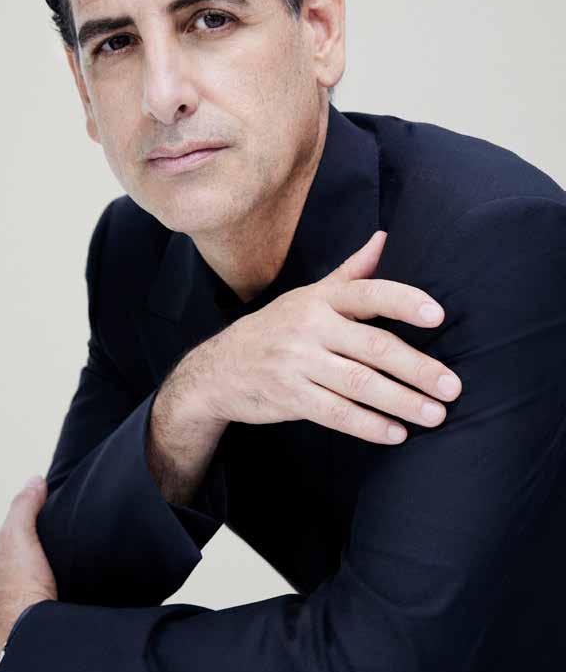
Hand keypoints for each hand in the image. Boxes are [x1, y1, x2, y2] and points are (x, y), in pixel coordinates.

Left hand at [0, 475, 56, 667]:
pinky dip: (36, 612)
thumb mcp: (19, 534)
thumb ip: (24, 506)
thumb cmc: (17, 591)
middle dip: (23, 572)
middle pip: (5, 577)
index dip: (19, 543)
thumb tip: (34, 482)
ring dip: (30, 594)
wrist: (32, 635)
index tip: (37, 543)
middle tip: (45, 567)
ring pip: (14, 600)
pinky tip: (50, 605)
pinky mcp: (12, 639)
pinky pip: (26, 619)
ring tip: (51, 586)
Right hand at [191, 230, 461, 444]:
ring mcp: (296, 363)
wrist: (219, 369)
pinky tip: (397, 433)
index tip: (437, 314)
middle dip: (417, 368)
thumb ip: (352, 271)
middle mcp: (308, 326)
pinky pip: (336, 414)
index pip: (368, 294)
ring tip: (436, 414)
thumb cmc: (277, 327)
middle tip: (452, 386)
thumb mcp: (310, 295)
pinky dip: (369, 425)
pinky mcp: (289, 397)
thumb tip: (387, 237)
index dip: (403, 301)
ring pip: (359, 384)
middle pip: (372, 347)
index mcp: (319, 299)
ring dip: (402, 401)